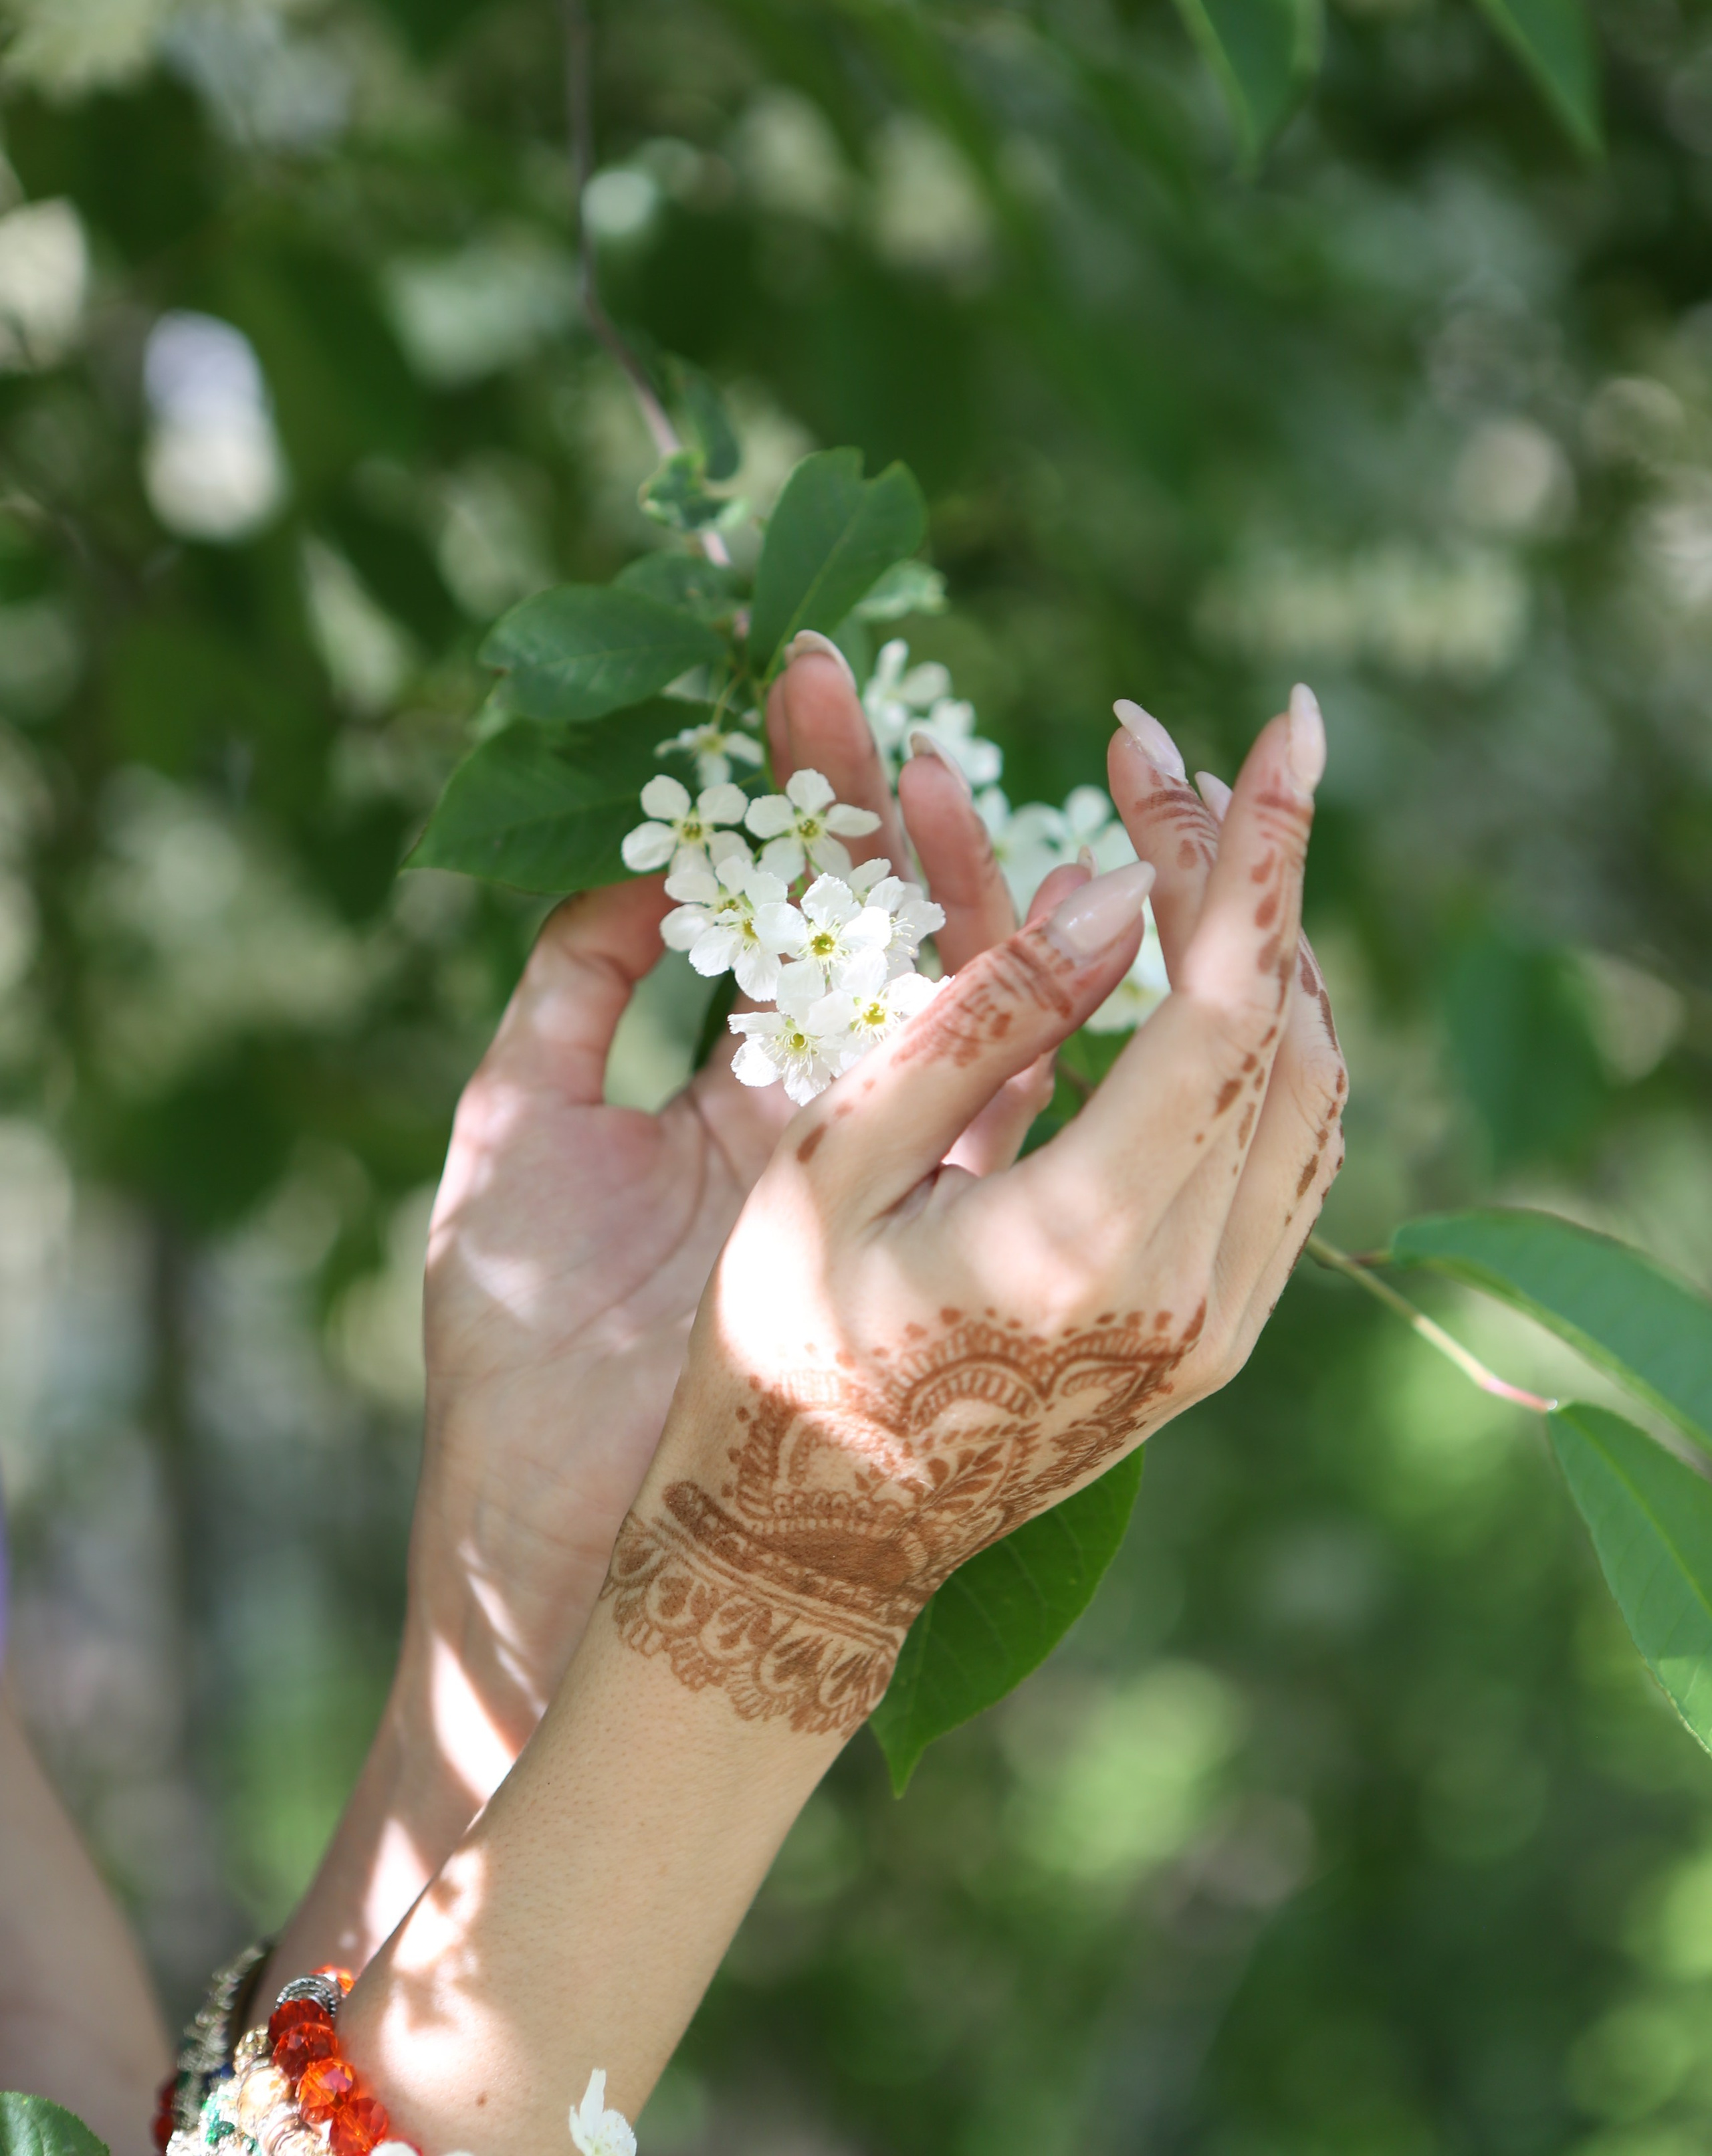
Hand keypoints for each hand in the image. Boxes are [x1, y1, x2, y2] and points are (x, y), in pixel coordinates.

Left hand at [262, 636, 1024, 1994]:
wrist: (551, 1544)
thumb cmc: (515, 1354)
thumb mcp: (512, 1134)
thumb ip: (575, 989)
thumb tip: (647, 862)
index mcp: (737, 1086)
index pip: (788, 901)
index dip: (799, 790)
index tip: (804, 674)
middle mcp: (829, 1120)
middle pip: (883, 929)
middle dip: (881, 800)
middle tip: (868, 673)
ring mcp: (890, 1179)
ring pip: (960, 1002)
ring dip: (962, 883)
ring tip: (945, 761)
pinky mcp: (931, 1246)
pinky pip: (1000, 1112)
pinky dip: (1021, 1013)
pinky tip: (1035, 905)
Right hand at [602, 690, 1345, 1736]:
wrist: (807, 1557)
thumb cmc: (777, 1355)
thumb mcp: (828, 1167)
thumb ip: (972, 1026)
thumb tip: (1105, 897)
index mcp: (1087, 1243)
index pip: (1227, 1004)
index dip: (1258, 847)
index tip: (1283, 720)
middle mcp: (1190, 1292)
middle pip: (1278, 1025)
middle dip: (1236, 866)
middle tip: (1155, 753)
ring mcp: (1219, 1326)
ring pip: (1307, 1088)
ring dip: (1258, 947)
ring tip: (1175, 835)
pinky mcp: (1215, 1338)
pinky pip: (1286, 1152)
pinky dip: (1259, 1035)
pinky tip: (1194, 963)